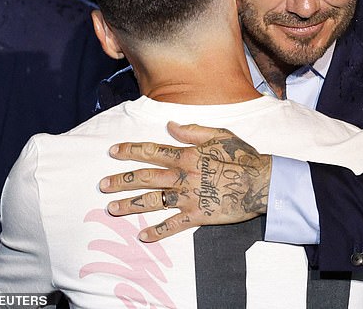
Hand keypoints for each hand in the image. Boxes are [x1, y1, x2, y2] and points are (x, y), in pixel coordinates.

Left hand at [99, 122, 270, 241]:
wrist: (260, 182)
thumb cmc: (242, 156)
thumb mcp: (220, 135)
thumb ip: (193, 130)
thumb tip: (170, 125)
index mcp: (187, 155)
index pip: (152, 151)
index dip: (131, 150)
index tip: (113, 151)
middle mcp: (183, 176)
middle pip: (145, 177)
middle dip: (121, 180)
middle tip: (102, 185)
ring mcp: (189, 197)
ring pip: (153, 201)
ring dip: (130, 205)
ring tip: (112, 208)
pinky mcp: (198, 216)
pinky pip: (173, 226)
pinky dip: (157, 232)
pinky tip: (142, 236)